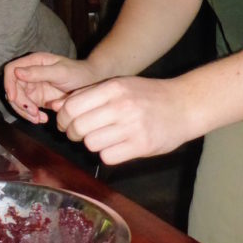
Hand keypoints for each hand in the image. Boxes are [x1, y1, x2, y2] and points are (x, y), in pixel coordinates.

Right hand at [3, 52, 101, 123]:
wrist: (90, 83)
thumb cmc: (77, 72)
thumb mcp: (60, 72)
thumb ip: (38, 72)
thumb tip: (17, 72)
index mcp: (33, 62)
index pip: (11, 70)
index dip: (9, 84)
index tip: (13, 97)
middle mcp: (30, 74)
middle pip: (13, 88)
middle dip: (20, 103)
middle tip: (33, 113)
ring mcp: (32, 87)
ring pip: (18, 101)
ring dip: (25, 112)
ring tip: (39, 119)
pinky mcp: (37, 99)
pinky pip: (27, 108)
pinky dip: (32, 116)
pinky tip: (43, 118)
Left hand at [54, 76, 195, 164]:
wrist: (184, 105)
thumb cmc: (147, 95)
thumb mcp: (119, 85)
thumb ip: (88, 94)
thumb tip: (57, 107)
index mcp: (113, 88)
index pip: (72, 107)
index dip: (63, 119)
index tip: (66, 123)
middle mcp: (121, 106)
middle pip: (78, 127)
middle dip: (73, 134)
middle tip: (80, 134)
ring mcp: (132, 127)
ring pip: (91, 144)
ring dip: (92, 143)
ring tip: (103, 138)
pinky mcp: (141, 145)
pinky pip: (108, 156)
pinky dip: (108, 154)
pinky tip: (116, 146)